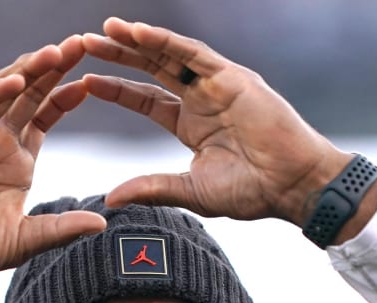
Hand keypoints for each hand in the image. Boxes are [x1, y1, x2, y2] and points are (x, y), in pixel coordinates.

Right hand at [0, 36, 106, 285]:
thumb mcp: (23, 241)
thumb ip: (59, 229)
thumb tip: (101, 224)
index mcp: (19, 162)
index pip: (46, 117)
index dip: (66, 97)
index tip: (91, 82)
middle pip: (30, 95)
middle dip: (54, 69)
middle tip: (81, 43)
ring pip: (4, 92)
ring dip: (28, 70)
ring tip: (54, 52)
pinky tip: (16, 81)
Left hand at [81, 19, 356, 226]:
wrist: (293, 186)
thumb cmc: (253, 192)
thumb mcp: (191, 191)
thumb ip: (152, 188)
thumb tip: (111, 198)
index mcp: (193, 124)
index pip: (147, 99)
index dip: (117, 89)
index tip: (86, 82)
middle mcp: (204, 98)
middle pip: (152, 69)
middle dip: (119, 54)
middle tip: (83, 43)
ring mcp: (218, 84)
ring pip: (169, 54)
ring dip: (136, 40)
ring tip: (104, 29)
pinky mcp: (232, 77)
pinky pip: (191, 53)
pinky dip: (164, 41)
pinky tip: (137, 33)